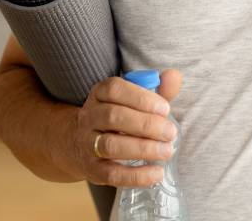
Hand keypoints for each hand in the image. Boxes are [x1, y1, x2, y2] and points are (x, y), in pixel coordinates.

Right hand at [61, 69, 183, 187]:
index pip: (114, 89)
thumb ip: (156, 89)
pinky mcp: (92, 170)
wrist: (76, 145)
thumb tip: (175, 76)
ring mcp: (87, 144)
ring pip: (110, 145)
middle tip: (170, 133)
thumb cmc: (117, 119)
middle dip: (146, 124)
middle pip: (113, 117)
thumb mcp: (131, 100)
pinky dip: (136, 175)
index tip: (165, 108)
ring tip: (167, 151)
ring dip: (142, 148)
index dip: (141, 98)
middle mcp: (88, 117)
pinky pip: (111, 174)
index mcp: (99, 95)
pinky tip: (157, 173)